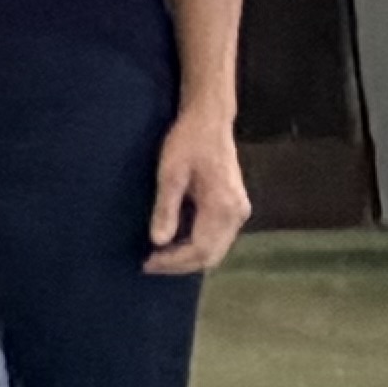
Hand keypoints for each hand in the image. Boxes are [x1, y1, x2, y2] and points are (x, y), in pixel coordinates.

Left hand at [144, 110, 250, 275]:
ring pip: (216, 250)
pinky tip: (174, 243)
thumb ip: (165, 209)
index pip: (200, 250)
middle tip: (149, 264)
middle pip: (211, 255)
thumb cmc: (187, 142)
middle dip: (180, 265)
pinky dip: (197, 246)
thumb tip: (158, 242)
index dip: (173, 262)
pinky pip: (218, 238)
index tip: (147, 263)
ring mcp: (239, 212)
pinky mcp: (235, 208)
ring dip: (188, 257)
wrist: (210, 122)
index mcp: (222, 206)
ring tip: (158, 256)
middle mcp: (237, 214)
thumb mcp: (169, 173)